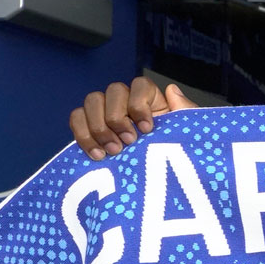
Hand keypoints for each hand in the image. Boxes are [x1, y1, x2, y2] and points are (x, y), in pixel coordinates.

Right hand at [70, 76, 197, 160]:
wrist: (163, 178)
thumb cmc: (177, 155)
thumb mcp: (188, 135)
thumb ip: (185, 111)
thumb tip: (171, 90)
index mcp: (151, 100)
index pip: (140, 85)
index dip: (140, 104)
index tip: (147, 129)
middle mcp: (127, 103)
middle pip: (113, 91)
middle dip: (118, 118)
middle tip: (128, 143)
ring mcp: (106, 114)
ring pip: (92, 102)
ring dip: (99, 127)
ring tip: (113, 152)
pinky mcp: (91, 131)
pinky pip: (76, 120)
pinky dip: (83, 135)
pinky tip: (96, 154)